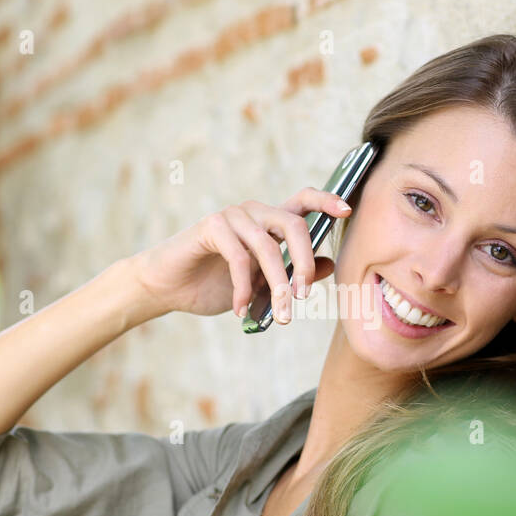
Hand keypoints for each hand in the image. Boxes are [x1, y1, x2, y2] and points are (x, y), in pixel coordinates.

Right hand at [127, 187, 351, 321]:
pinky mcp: (212, 227)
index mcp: (269, 221)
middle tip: (303, 297)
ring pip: (269, 247)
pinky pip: (240, 258)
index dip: (326, 201)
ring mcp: (232, 216)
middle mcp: (254, 212)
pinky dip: (244, 288)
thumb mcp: (262, 284)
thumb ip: (293, 273)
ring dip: (277, 285)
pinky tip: (240, 308)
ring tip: (280, 315)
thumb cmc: (215, 284)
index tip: (346, 211)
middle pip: (295, 225)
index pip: (303, 201)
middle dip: (304, 262)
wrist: (169, 288)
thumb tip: (329, 263)